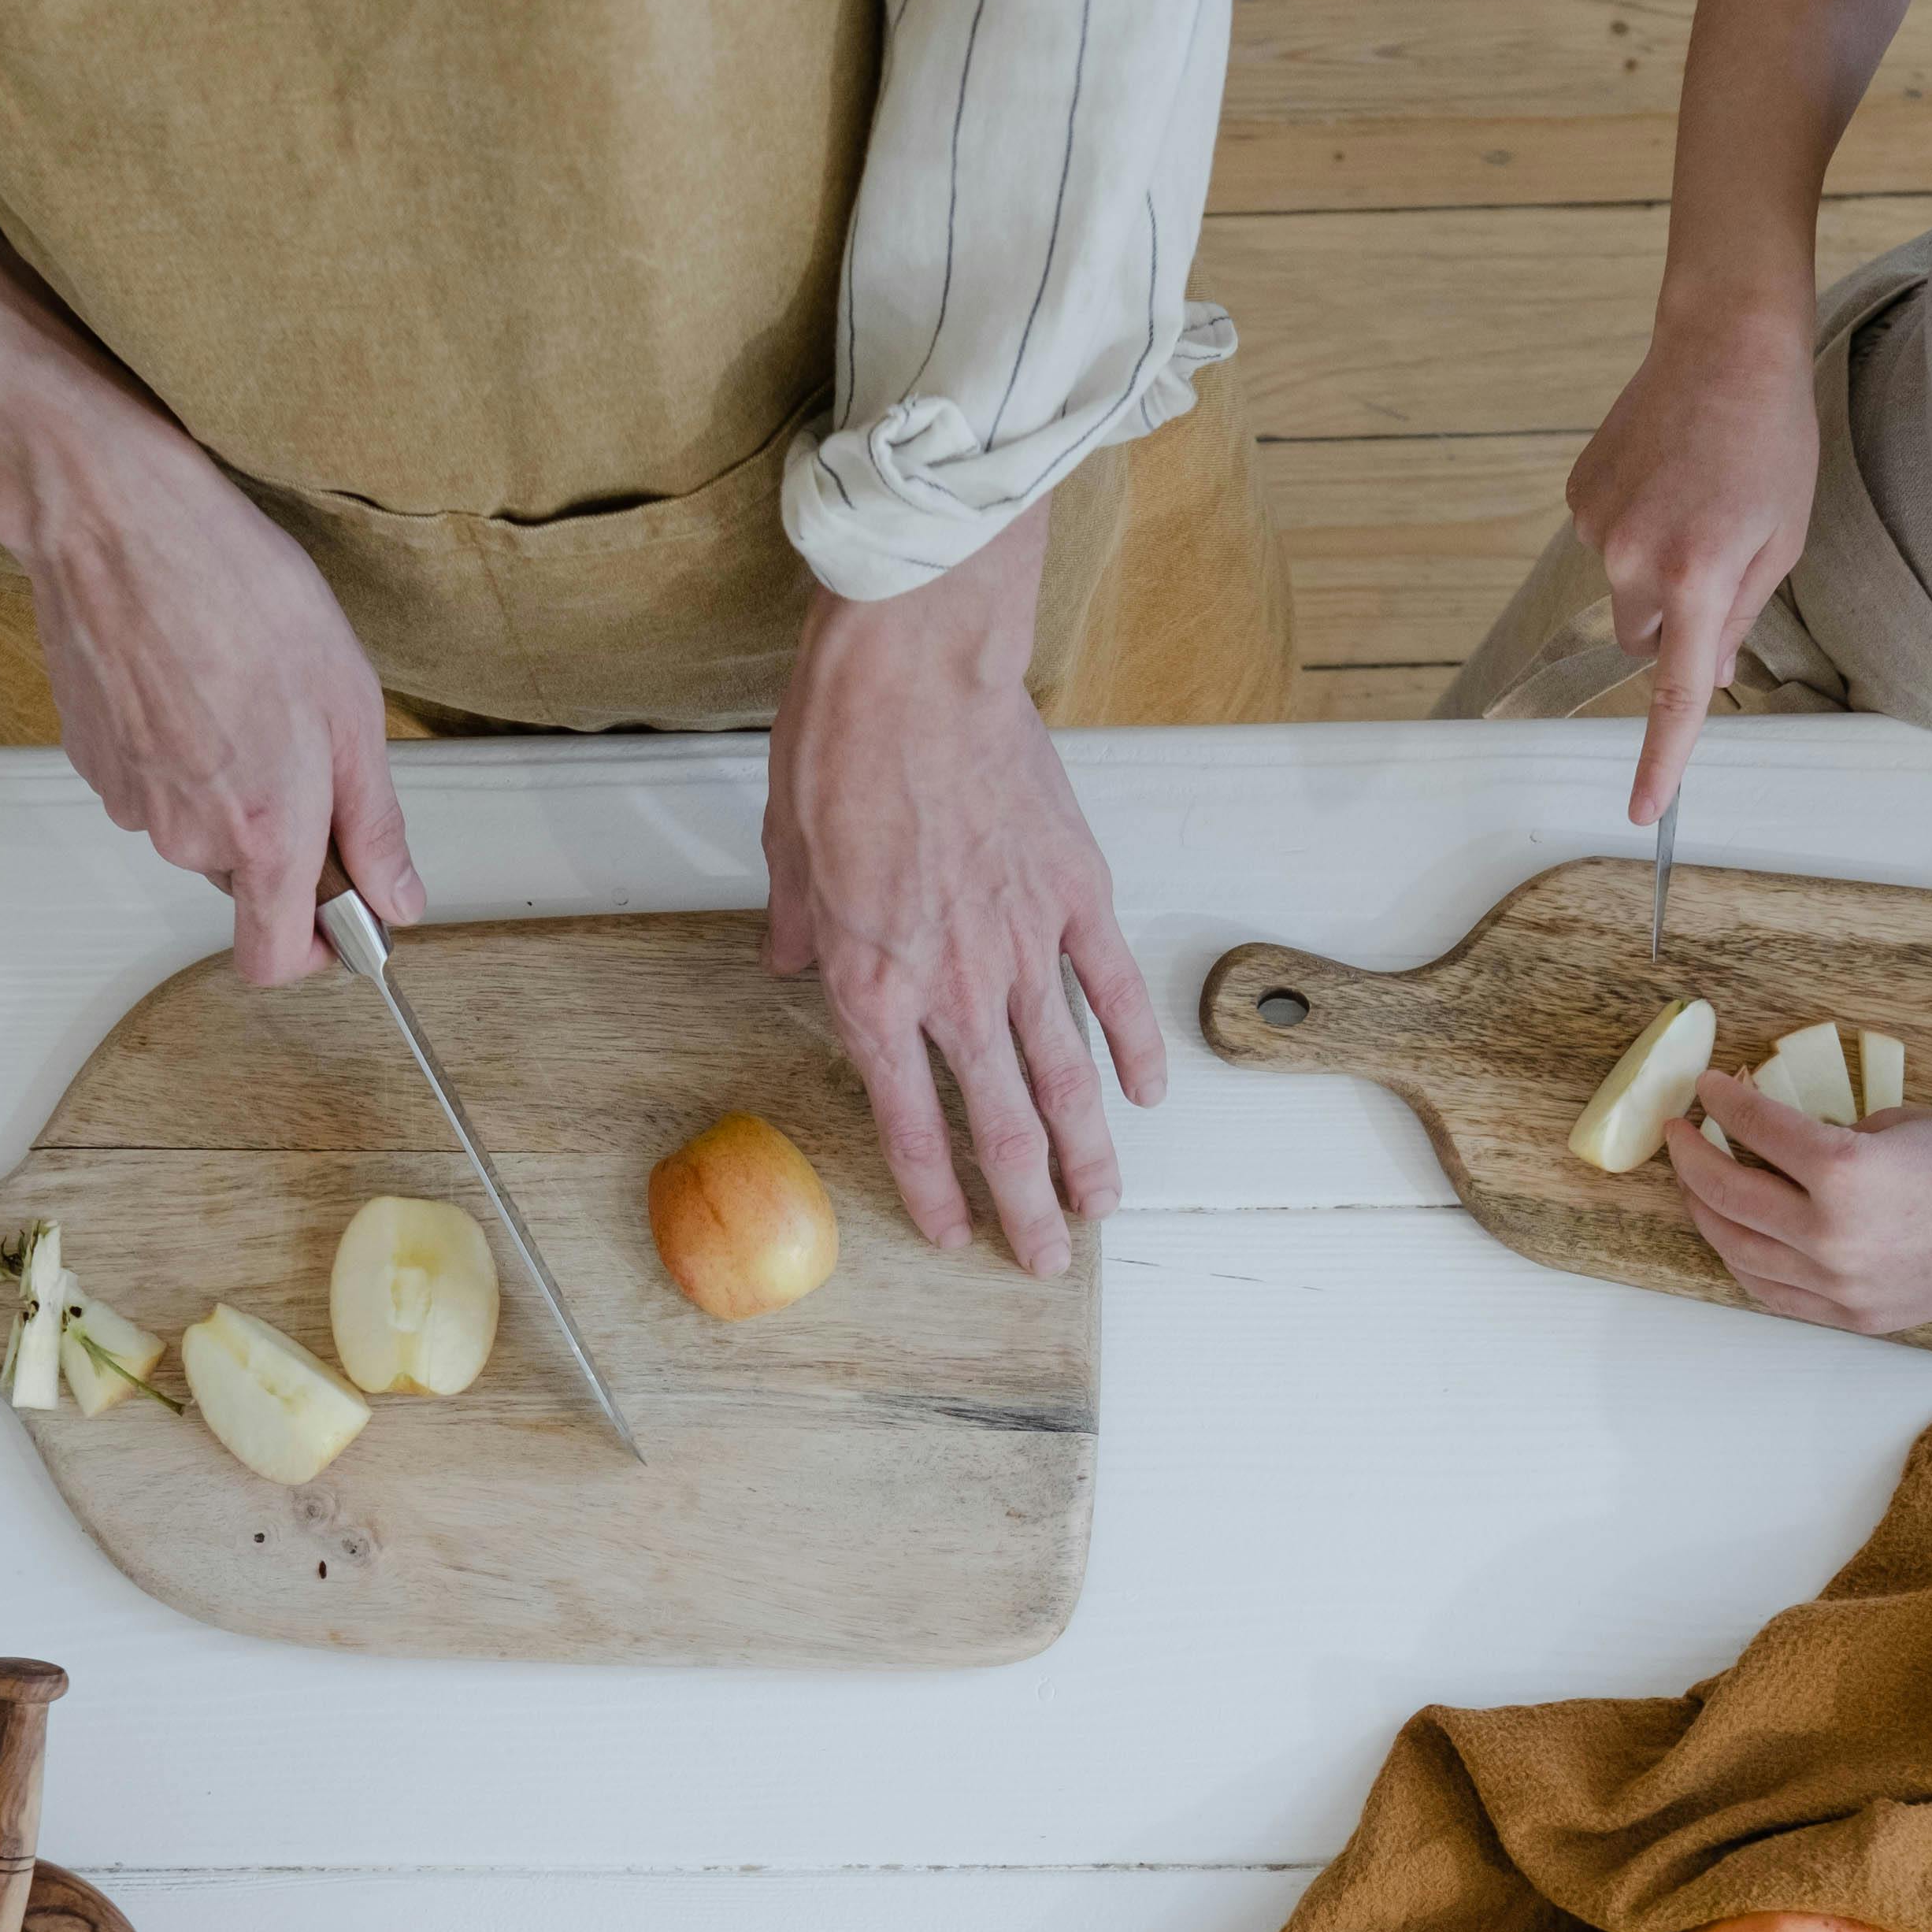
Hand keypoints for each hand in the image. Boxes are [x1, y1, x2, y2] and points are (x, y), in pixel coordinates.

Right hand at [0, 359, 425, 984]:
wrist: (117, 523)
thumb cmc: (239, 593)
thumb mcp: (351, 709)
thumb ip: (374, 823)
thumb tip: (399, 898)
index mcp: (263, 832)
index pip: (274, 960)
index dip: (314, 949)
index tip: (342, 911)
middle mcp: (186, 833)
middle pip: (242, 879)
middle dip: (278, 833)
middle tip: (301, 738)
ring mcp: (130, 797)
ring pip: (196, 825)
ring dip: (228, 783)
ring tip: (241, 690)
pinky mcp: (91, 757)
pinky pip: (152, 782)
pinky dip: (179, 750)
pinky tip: (192, 679)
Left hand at [761, 518, 1163, 1275]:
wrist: (915, 668)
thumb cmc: (839, 747)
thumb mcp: (784, 849)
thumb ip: (798, 925)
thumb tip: (789, 963)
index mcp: (873, 984)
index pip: (907, 1118)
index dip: (932, 1189)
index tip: (952, 1236)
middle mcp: (955, 986)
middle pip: (1000, 1125)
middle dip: (1025, 1206)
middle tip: (1046, 1262)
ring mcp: (1025, 944)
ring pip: (1065, 1076)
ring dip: (1087, 1153)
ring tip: (1103, 1207)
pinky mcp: (1076, 893)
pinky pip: (1112, 988)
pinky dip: (1134, 1045)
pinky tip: (1146, 1094)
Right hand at [1563, 302, 1818, 825]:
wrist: (1723, 340)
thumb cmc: (1770, 437)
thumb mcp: (1780, 537)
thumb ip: (1738, 614)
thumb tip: (1705, 671)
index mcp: (1697, 575)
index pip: (1673, 691)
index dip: (1662, 758)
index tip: (1644, 810)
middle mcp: (1635, 559)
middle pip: (1644, 639)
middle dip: (1676, 618)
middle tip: (1718, 551)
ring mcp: (1598, 526)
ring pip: (1623, 592)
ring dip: (1655, 569)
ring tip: (1694, 497)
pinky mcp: (1579, 495)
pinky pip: (1605, 545)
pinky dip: (1633, 529)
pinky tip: (1666, 477)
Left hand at [1663, 1074, 1931, 1334]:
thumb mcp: (1899, 1124)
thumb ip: (1831, 1138)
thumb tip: (1780, 1142)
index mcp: (1843, 1172)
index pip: (1755, 1130)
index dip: (1723, 1103)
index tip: (1707, 1089)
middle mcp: (1831, 1237)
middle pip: (1728, 1196)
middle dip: (1693, 1160)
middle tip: (1681, 1135)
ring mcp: (1842, 1287)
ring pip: (1740, 1252)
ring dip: (1708, 1214)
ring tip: (1698, 1184)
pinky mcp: (1857, 1317)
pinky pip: (1776, 1294)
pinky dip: (1744, 1262)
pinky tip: (1735, 1235)